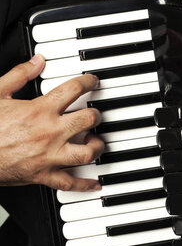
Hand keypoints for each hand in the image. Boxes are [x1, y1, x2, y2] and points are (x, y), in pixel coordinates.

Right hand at [0, 54, 103, 190]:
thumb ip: (19, 75)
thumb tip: (37, 61)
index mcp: (39, 110)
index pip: (74, 89)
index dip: (88, 82)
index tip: (92, 82)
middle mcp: (49, 133)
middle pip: (89, 120)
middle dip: (96, 115)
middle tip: (94, 114)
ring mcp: (49, 155)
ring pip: (87, 152)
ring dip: (97, 146)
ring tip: (94, 141)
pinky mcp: (44, 175)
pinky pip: (70, 183)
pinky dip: (85, 185)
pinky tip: (95, 183)